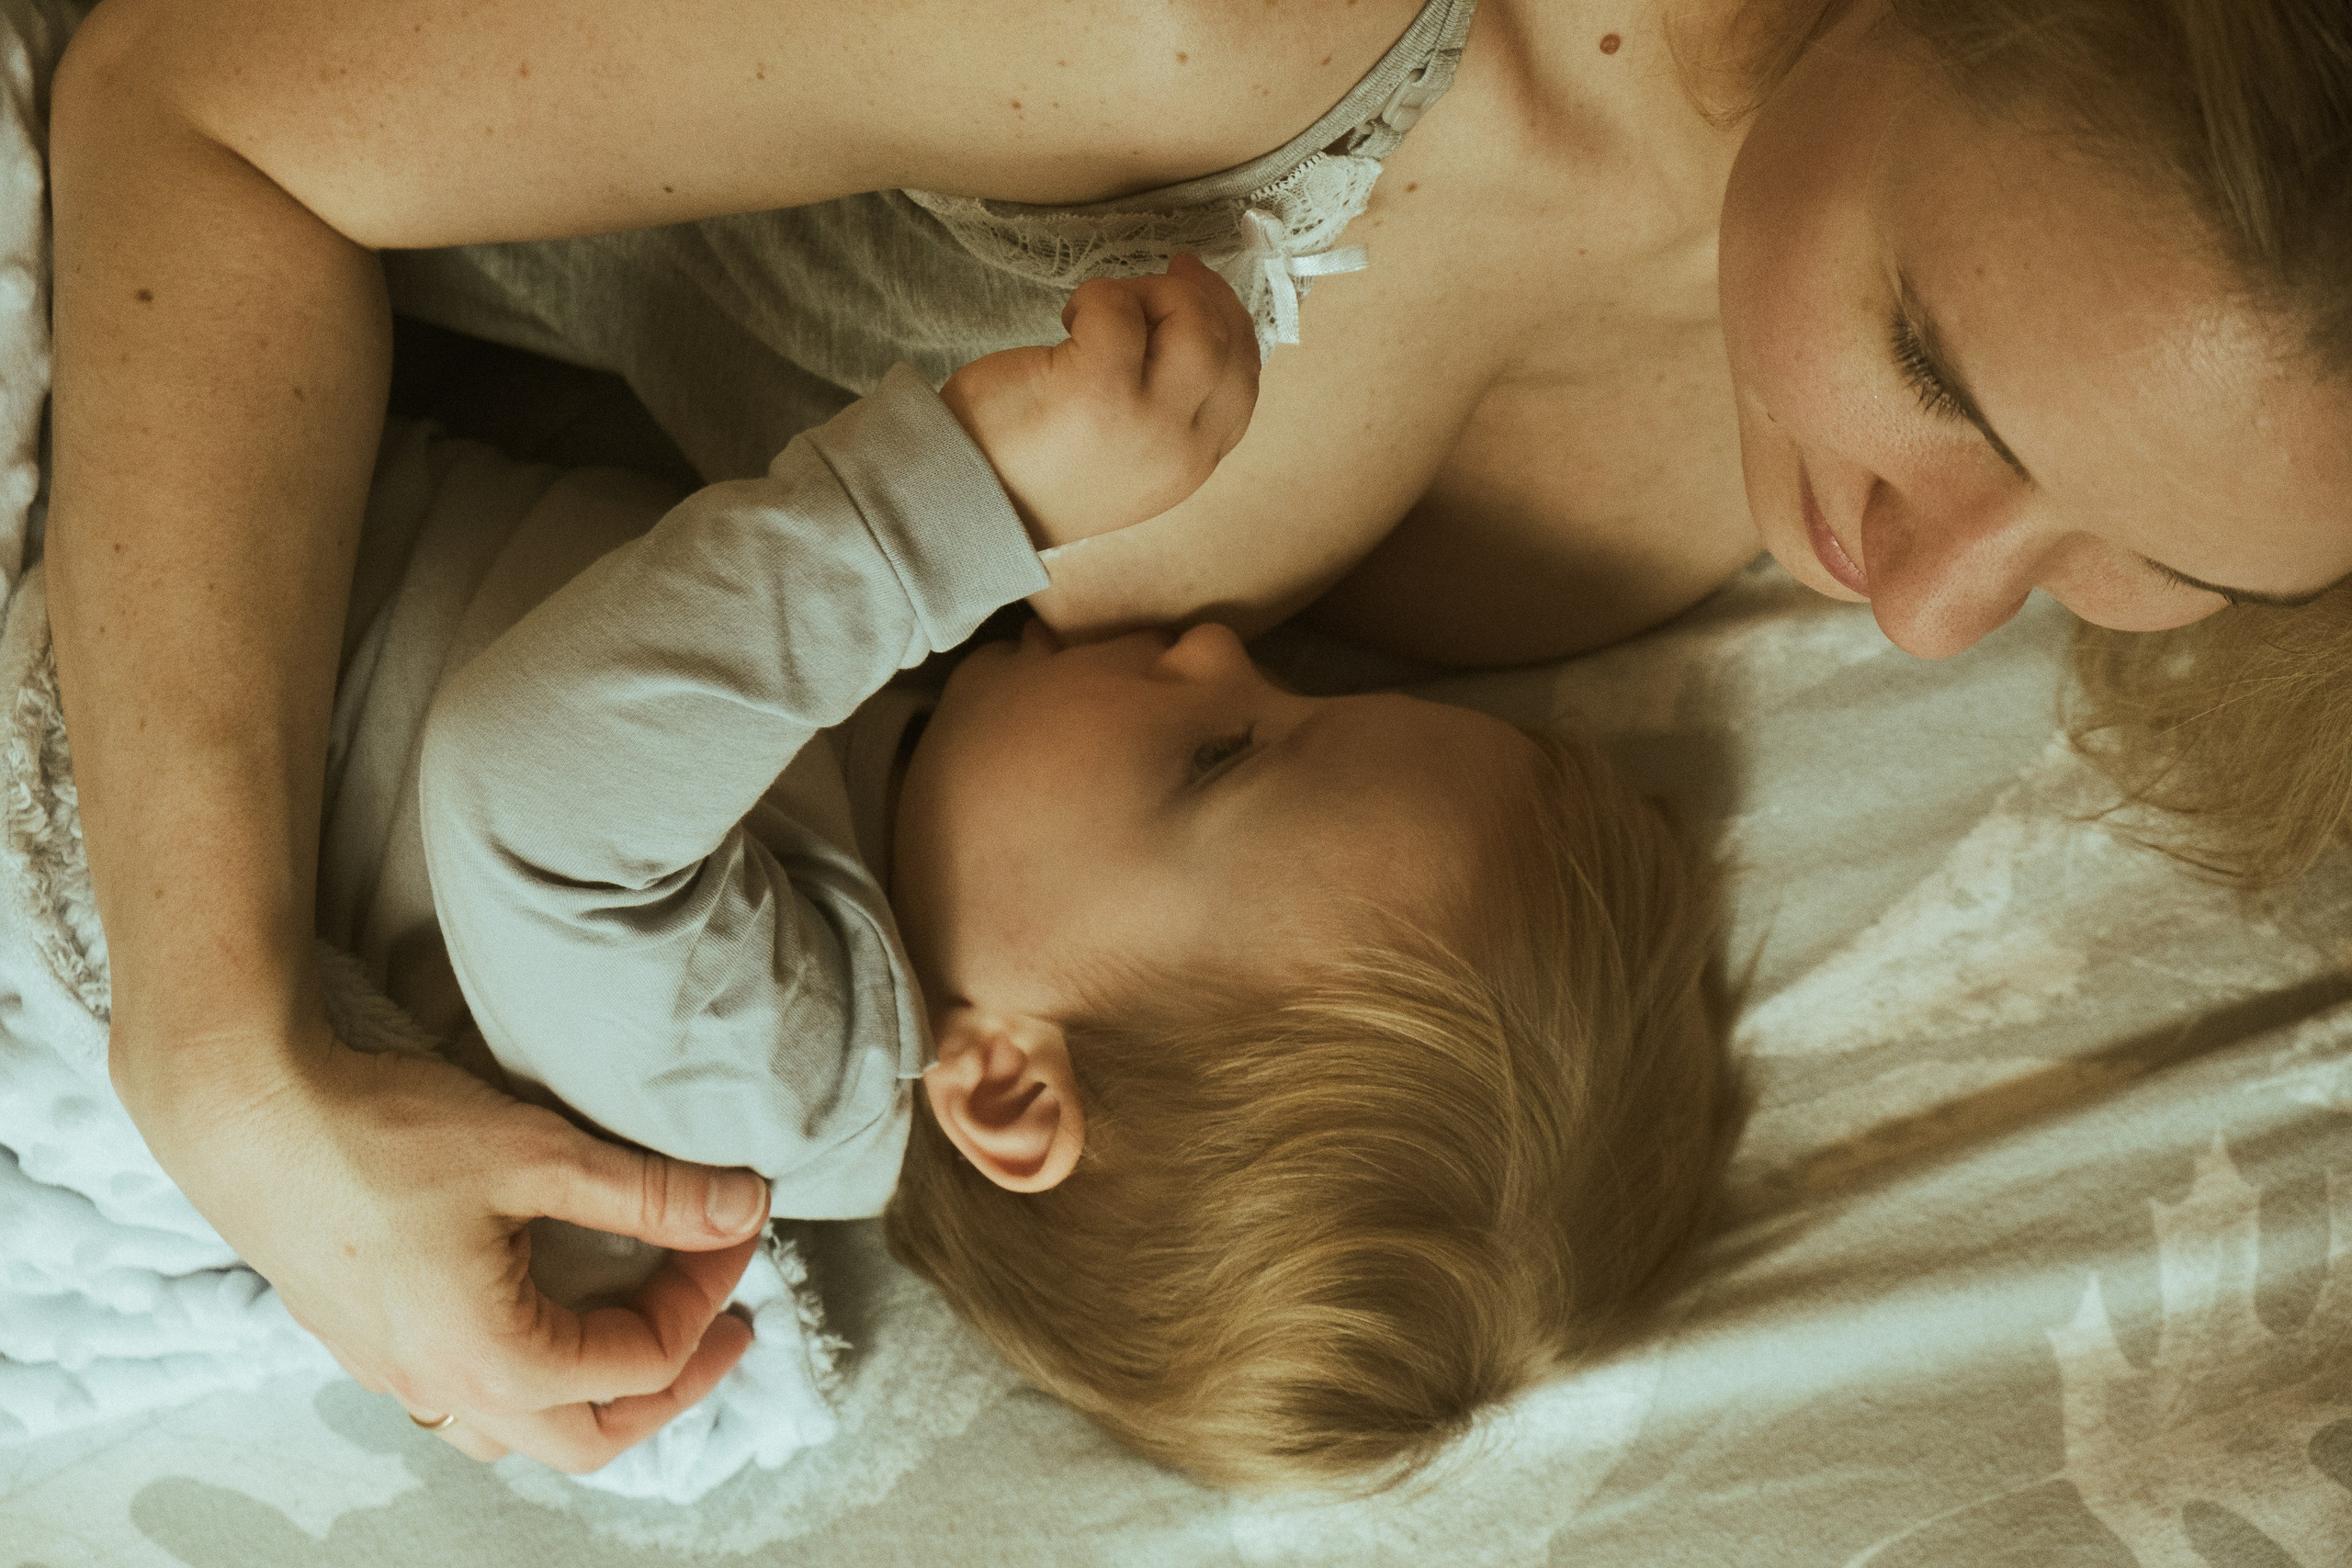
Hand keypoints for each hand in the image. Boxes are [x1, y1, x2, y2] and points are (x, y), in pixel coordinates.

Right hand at [123, 1022, 768, 1472]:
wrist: (244, 1111)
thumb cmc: (385, 1132)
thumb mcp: (539, 1153)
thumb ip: (651, 1193)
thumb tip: (745, 1206)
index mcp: (493, 1361)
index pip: (644, 1359)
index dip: (709, 1290)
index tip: (736, 1221)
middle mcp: (440, 1389)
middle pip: (591, 1438)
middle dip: (672, 1386)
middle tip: (724, 1326)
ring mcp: (393, 1374)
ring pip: (518, 1432)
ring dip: (595, 1396)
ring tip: (642, 1335)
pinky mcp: (363, 1342)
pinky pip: (462, 1399)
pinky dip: (527, 1380)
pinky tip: (543, 1319)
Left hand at [940, 253, 1259, 549]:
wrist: (964, 503)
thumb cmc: (1031, 467)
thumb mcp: (1121, 449)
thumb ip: (1164, 405)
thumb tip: (1186, 317)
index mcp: (1191, 464)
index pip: (1243, 381)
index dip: (1227, 321)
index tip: (1195, 287)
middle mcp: (1181, 450)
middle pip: (1229, 346)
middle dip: (1192, 297)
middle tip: (1140, 289)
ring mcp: (1146, 423)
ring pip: (1193, 325)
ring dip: (1149, 294)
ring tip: (1099, 310)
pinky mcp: (1100, 393)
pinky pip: (1121, 311)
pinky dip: (1096, 296)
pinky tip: (1067, 318)